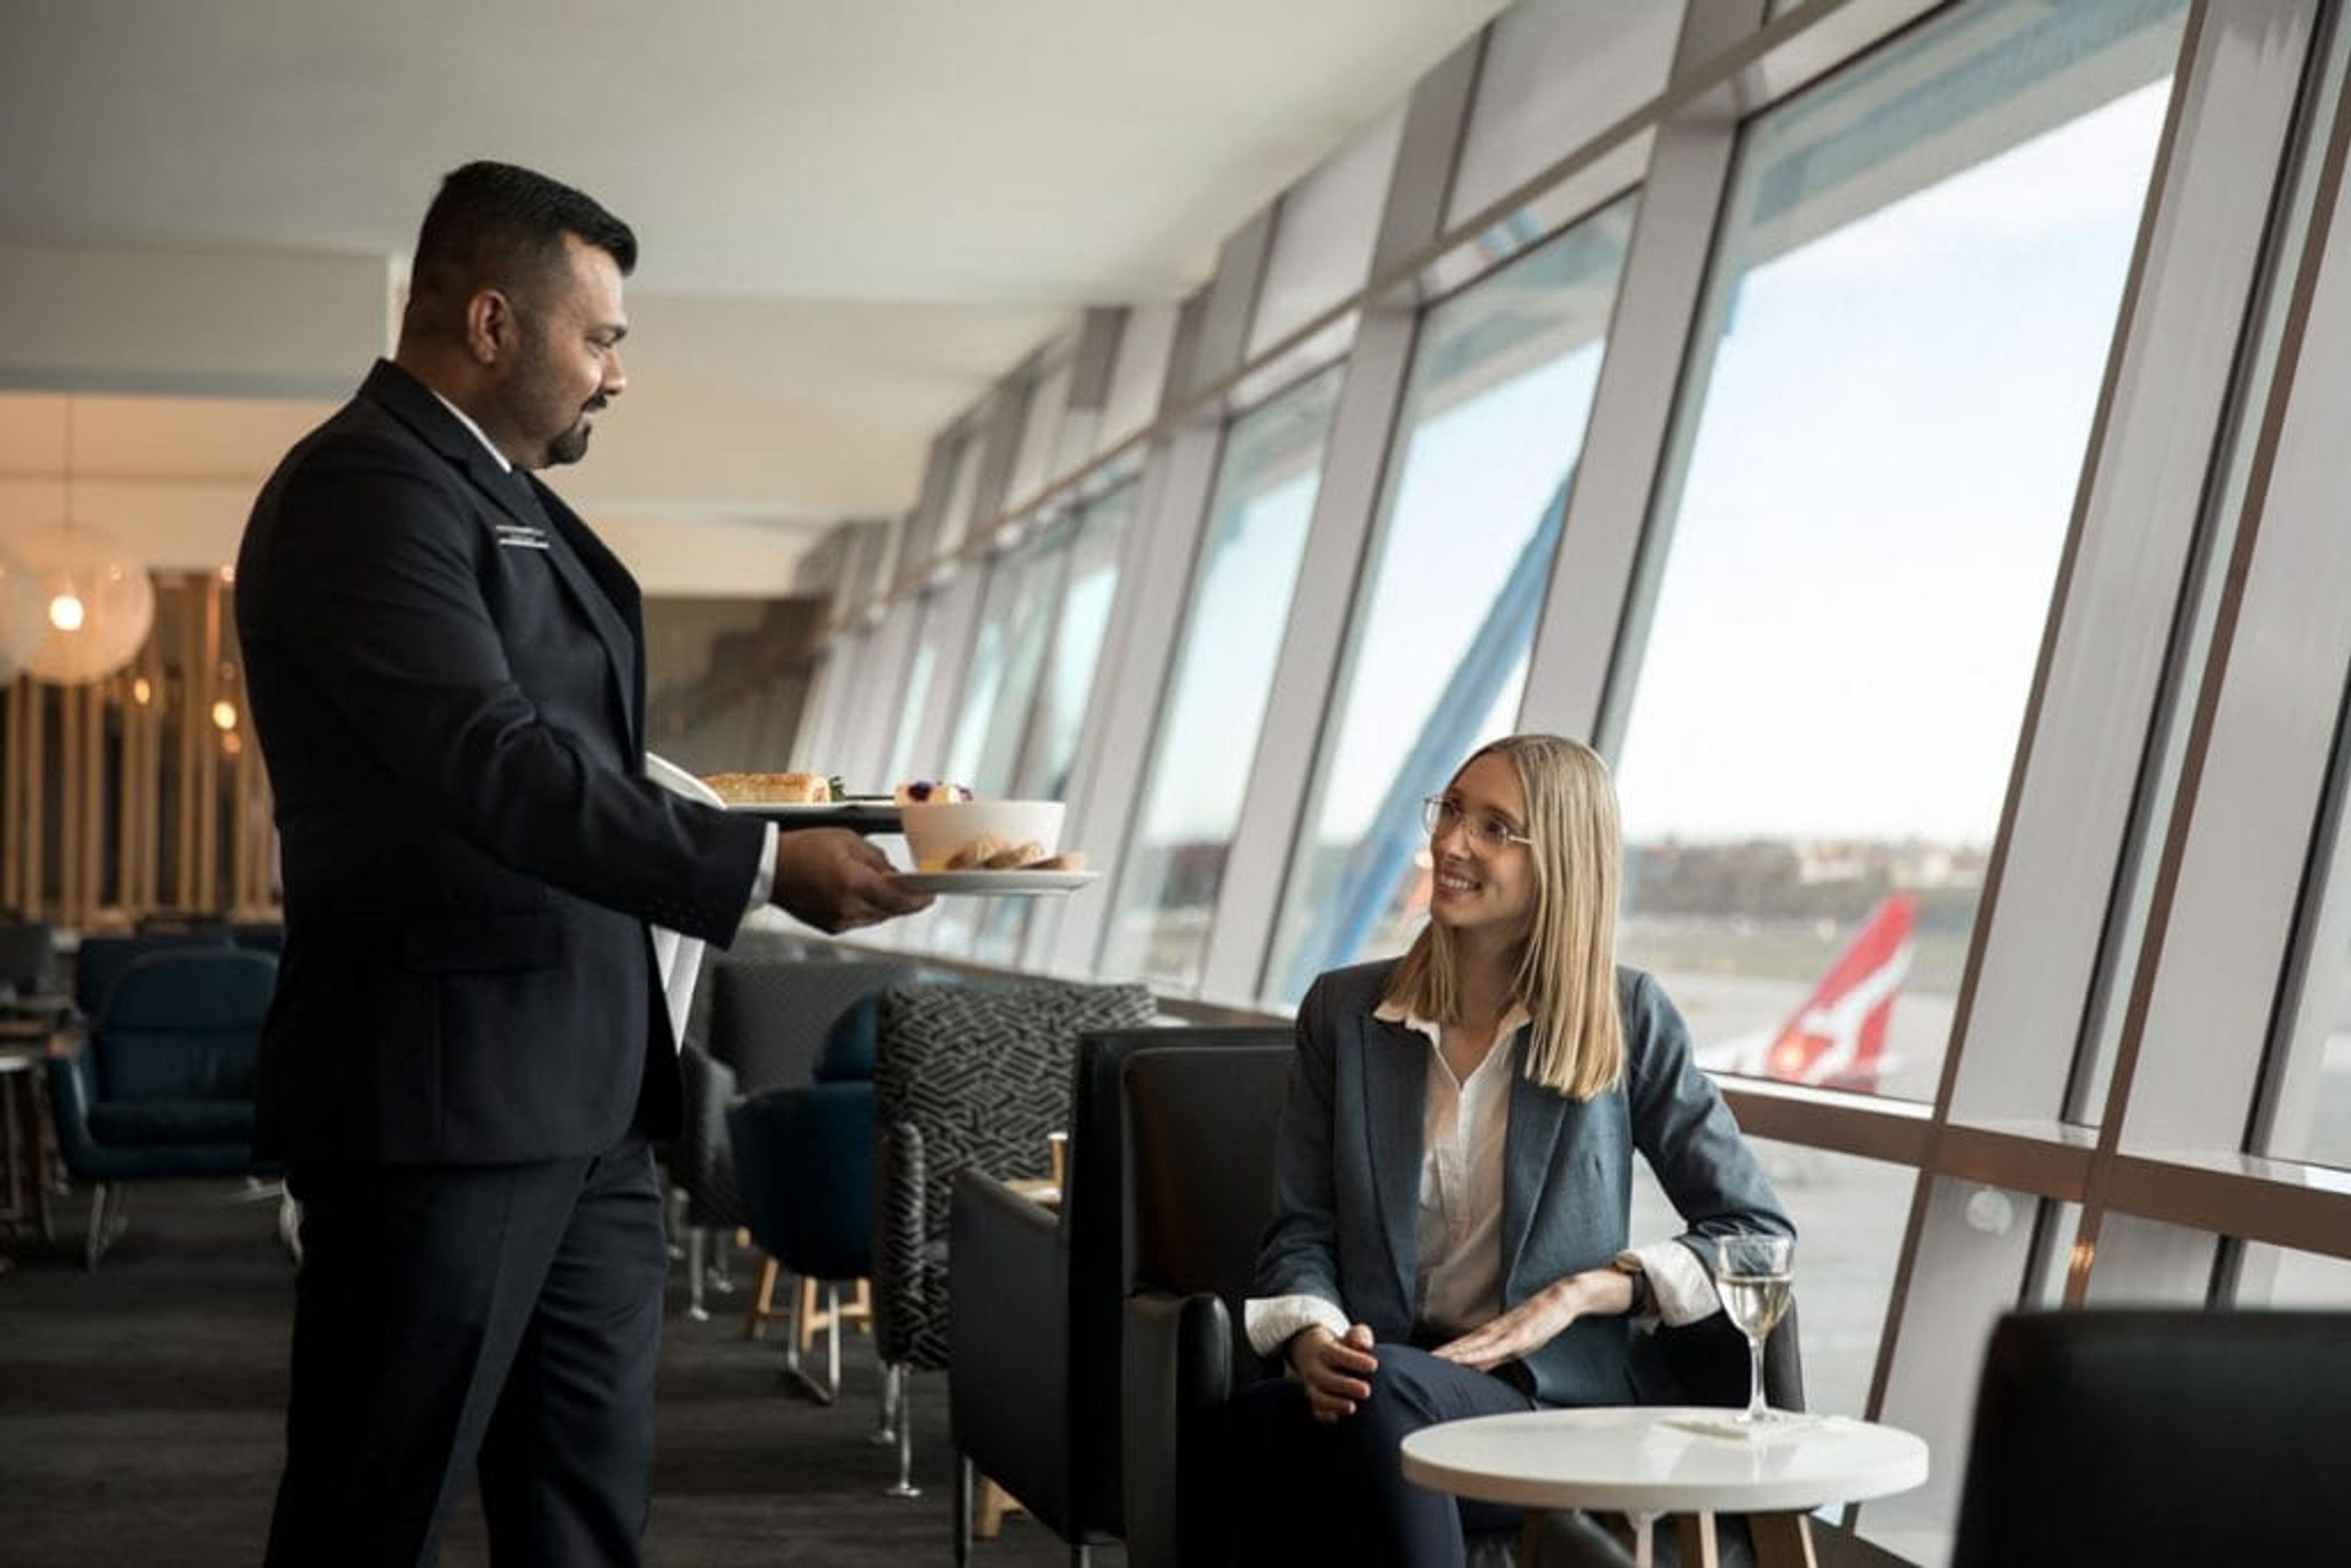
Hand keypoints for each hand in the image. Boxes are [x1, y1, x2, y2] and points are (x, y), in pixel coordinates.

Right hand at [769, 829, 933, 931]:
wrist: (769, 868)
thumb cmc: (801, 849)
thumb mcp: (846, 840)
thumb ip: (876, 858)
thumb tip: (894, 872)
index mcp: (854, 883)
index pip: (900, 899)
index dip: (920, 900)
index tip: (930, 896)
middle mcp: (848, 907)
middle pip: (891, 910)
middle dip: (902, 899)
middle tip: (909, 887)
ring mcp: (839, 920)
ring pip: (876, 917)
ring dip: (883, 904)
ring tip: (877, 884)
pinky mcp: (830, 926)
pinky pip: (859, 920)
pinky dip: (865, 909)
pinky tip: (857, 893)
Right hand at [1290, 1322, 1378, 1422]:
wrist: (1315, 1355)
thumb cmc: (1344, 1347)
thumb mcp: (1351, 1336)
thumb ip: (1360, 1335)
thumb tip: (1365, 1345)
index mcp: (1324, 1350)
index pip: (1337, 1354)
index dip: (1354, 1360)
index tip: (1374, 1365)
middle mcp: (1315, 1369)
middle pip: (1325, 1378)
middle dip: (1345, 1386)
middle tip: (1366, 1390)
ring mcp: (1313, 1386)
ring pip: (1317, 1396)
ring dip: (1333, 1403)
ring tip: (1352, 1407)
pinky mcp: (1315, 1402)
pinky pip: (1316, 1411)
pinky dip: (1324, 1416)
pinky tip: (1337, 1419)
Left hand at [1431, 1270, 1617, 1371]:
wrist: (1562, 1298)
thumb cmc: (1542, 1320)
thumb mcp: (1520, 1340)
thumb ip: (1500, 1352)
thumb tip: (1481, 1365)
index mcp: (1496, 1331)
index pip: (1466, 1344)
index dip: (1447, 1352)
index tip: (1428, 1360)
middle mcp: (1497, 1330)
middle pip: (1466, 1344)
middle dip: (1445, 1354)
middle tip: (1422, 1362)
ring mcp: (1508, 1331)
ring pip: (1476, 1345)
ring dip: (1456, 1353)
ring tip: (1437, 1360)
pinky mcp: (1520, 1335)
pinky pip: (1495, 1347)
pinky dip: (1479, 1354)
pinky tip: (1466, 1359)